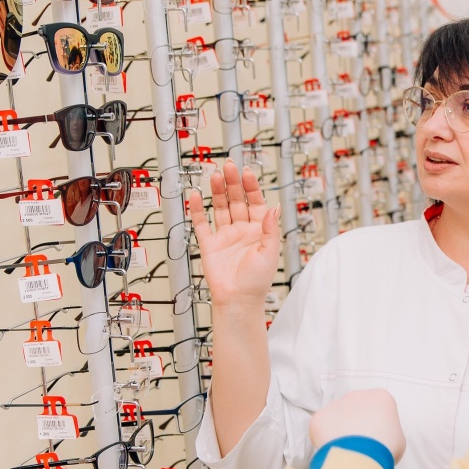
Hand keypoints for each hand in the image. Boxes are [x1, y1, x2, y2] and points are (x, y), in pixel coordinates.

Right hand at [186, 161, 280, 304]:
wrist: (238, 301)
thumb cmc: (257, 281)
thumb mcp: (269, 253)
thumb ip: (270, 229)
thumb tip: (273, 207)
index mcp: (259, 230)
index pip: (255, 202)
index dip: (251, 187)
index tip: (247, 172)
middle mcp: (242, 230)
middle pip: (237, 200)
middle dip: (233, 183)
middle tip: (229, 166)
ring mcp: (225, 236)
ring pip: (220, 208)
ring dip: (217, 192)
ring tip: (215, 176)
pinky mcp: (209, 244)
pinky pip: (201, 224)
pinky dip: (197, 210)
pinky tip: (195, 196)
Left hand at [309, 389, 405, 461]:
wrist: (360, 457)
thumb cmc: (385, 449)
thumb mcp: (398, 439)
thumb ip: (387, 431)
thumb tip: (377, 437)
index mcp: (380, 397)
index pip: (378, 408)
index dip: (377, 425)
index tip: (377, 439)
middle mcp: (357, 395)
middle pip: (356, 409)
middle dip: (356, 424)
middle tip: (360, 444)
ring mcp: (336, 404)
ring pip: (337, 417)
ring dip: (340, 430)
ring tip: (346, 450)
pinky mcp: (320, 417)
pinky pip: (322, 428)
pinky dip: (325, 439)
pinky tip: (334, 450)